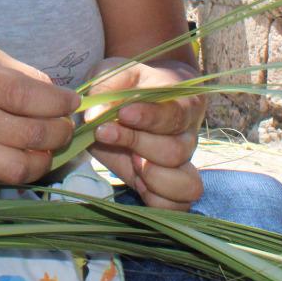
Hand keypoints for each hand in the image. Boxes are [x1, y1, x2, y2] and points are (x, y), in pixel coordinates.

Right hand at [0, 34, 78, 184]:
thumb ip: (14, 71)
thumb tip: (54, 92)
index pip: (23, 96)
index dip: (57, 103)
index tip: (72, 101)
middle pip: (25, 135)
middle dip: (58, 132)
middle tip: (66, 125)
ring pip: (14, 168)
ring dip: (42, 160)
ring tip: (48, 145)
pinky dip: (17, 169)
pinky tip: (24, 153)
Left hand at [85, 57, 204, 208]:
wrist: (137, 98)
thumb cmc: (128, 84)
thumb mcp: (115, 74)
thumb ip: (105, 89)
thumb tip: (94, 117)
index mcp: (182, 103)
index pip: (174, 114)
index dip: (149, 117)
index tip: (123, 113)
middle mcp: (187, 137)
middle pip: (175, 151)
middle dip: (138, 144)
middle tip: (106, 133)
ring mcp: (181, 165)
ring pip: (186, 184)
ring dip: (153, 177)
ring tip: (130, 161)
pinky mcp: (168, 187)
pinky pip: (177, 206)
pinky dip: (157, 200)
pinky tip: (137, 182)